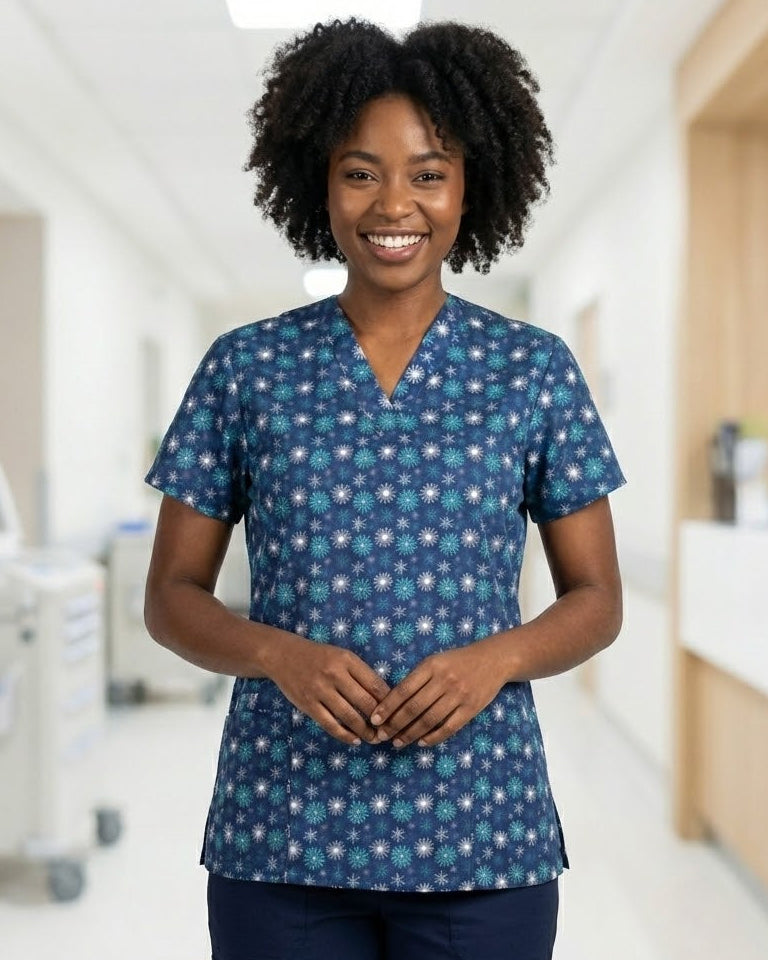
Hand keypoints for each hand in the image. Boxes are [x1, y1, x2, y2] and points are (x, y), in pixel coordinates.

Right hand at [266, 635, 390, 745]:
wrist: (283, 655)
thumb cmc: (318, 656)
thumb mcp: (342, 656)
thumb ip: (360, 674)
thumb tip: (384, 697)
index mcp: (347, 660)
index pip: (376, 684)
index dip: (390, 702)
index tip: (397, 713)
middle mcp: (335, 674)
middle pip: (365, 702)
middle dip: (380, 721)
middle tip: (389, 731)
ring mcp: (320, 690)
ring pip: (349, 716)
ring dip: (365, 731)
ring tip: (375, 739)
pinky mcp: (308, 704)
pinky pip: (330, 724)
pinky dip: (345, 735)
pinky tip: (355, 740)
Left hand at [369, 641, 505, 747]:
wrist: (493, 659)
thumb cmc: (457, 661)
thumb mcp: (435, 661)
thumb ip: (417, 679)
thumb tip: (392, 703)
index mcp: (431, 666)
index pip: (403, 689)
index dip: (387, 706)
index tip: (374, 719)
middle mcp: (444, 680)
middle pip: (414, 708)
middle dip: (395, 724)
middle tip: (382, 736)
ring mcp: (459, 695)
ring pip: (429, 720)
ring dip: (411, 734)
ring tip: (398, 742)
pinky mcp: (471, 708)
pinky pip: (449, 727)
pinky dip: (433, 737)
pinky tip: (421, 743)